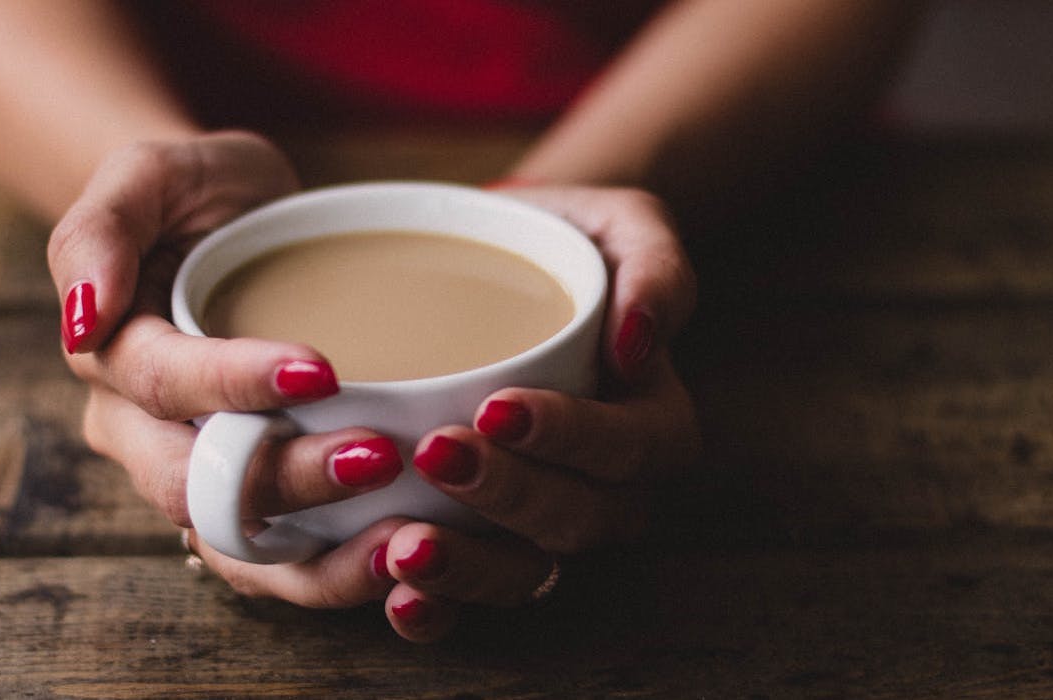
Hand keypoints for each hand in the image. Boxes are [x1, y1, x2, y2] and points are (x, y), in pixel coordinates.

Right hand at [48, 131, 404, 599]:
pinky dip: (335, 573)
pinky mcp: (254, 499)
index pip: (162, 384)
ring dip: (318, 559)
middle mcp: (141, 434)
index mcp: (111, 357)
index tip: (322, 370)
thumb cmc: (194, 194)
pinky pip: (279, 562)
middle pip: (198, 484)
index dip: (235, 383)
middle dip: (288, 480)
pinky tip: (401, 556)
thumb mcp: (147, 173)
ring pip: (237, 547)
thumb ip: (99, 229)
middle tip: (380, 456)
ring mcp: (198, 474)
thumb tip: (82, 319)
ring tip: (403, 540)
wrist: (236, 225)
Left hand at [381, 186, 700, 640]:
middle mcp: (608, 489)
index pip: (631, 448)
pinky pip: (475, 592)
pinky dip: (440, 607)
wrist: (490, 270)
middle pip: (579, 520)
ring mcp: (546, 525)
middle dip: (511, 497)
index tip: (499, 407)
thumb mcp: (622, 225)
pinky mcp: (487, 541)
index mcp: (651, 422)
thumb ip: (655, 267)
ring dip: (471, 569)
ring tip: (408, 547)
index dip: (572, 438)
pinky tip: (397, 595)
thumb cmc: (562, 244)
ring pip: (528, 573)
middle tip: (440, 456)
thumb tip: (638, 344)